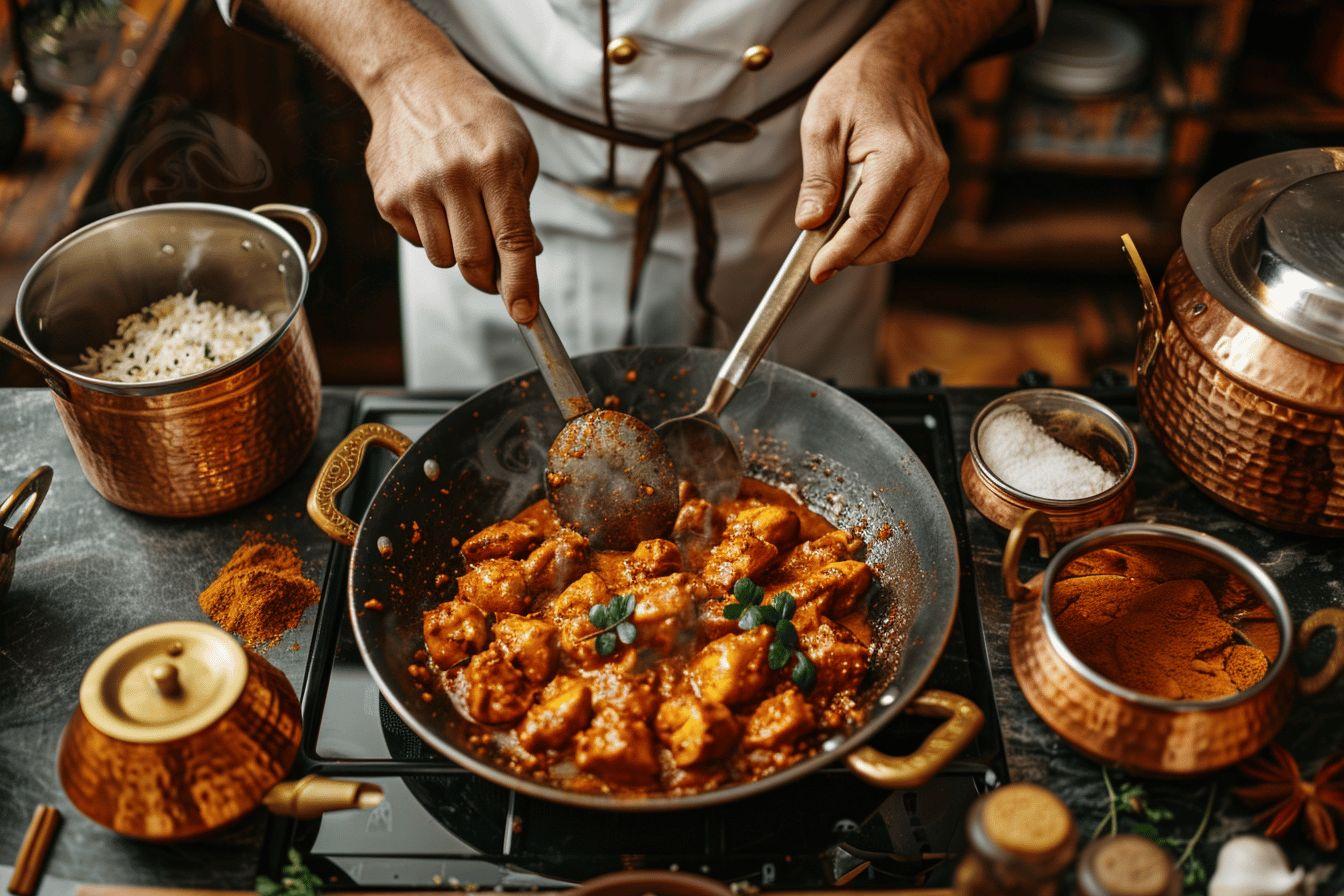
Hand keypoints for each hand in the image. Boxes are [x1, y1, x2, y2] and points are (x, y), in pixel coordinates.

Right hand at [364, 59, 541, 321]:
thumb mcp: (518, 151)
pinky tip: (433, 198)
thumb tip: (528, 259)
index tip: (524, 315)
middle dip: (488, 278)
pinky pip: (417, 242)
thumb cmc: (476, 118)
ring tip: (460, 210)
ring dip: (457, 251)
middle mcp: (454, 177)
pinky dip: (430, 233)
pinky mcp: (388, 197)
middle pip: (474, 261)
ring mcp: (417, 188)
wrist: (414, 81)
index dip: (520, 284)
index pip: (511, 240)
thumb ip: (523, 209)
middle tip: (495, 272)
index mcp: (495, 165)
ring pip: (444, 258)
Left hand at [795, 48, 948, 283]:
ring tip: (838, 236)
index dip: (841, 252)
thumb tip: (810, 223)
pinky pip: (911, 228)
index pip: (870, 223)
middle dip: (857, 256)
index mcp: (901, 157)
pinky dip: (884, 236)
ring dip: (871, 249)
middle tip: (823, 255)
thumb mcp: (821, 126)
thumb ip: (818, 179)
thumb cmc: (855, 88)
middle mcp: (929, 173)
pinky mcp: (935, 187)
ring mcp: (937, 182)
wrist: (893, 68)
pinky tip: (857, 224)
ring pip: (907, 241)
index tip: (817, 271)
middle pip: (896, 243)